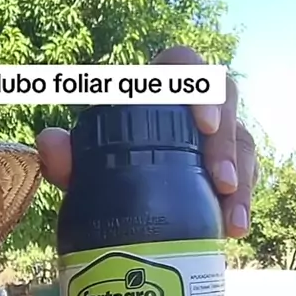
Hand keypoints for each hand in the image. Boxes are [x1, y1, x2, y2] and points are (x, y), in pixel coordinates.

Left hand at [36, 46, 257, 238]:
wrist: (117, 206)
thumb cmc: (101, 174)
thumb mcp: (83, 170)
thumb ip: (66, 157)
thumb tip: (49, 142)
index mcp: (154, 90)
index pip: (182, 65)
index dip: (197, 86)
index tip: (204, 125)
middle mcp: (190, 106)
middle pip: (225, 100)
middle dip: (228, 143)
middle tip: (221, 183)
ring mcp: (215, 136)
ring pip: (242, 140)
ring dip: (242, 179)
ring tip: (231, 220)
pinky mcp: (229, 167)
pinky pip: (246, 174)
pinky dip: (243, 202)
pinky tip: (235, 230)